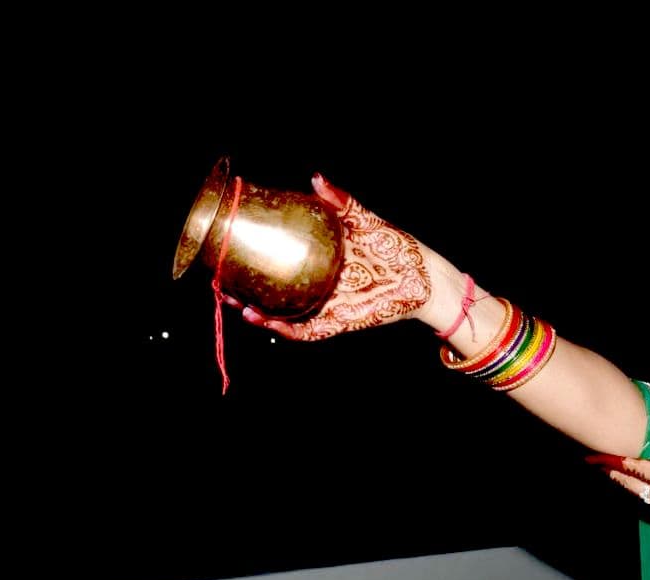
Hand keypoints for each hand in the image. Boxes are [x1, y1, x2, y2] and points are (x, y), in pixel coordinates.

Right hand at [226, 174, 458, 340]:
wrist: (426, 276)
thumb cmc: (397, 247)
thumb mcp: (364, 220)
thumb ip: (340, 202)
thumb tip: (314, 179)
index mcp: (320, 261)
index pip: (279, 263)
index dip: (253, 262)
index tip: (231, 252)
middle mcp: (320, 286)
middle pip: (275, 293)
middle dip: (245, 293)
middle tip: (223, 284)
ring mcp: (329, 305)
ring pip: (286, 316)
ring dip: (261, 315)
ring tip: (239, 306)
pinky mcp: (341, 322)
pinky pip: (310, 332)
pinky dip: (289, 329)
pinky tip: (269, 321)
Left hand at [588, 419, 649, 559]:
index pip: (640, 469)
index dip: (618, 459)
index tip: (598, 453)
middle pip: (632, 483)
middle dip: (613, 471)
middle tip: (593, 461)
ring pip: (639, 494)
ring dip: (623, 482)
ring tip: (610, 472)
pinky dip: (638, 491)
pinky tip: (639, 489)